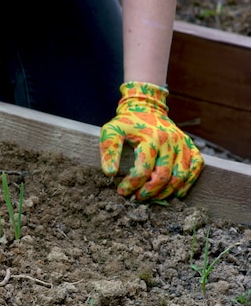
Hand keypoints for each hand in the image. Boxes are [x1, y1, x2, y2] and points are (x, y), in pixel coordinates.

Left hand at [99, 82, 203, 200]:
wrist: (146, 107)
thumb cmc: (127, 123)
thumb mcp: (111, 132)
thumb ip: (109, 151)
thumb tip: (110, 174)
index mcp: (151, 139)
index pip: (143, 171)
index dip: (132, 185)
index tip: (122, 191)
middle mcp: (170, 141)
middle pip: (164, 177)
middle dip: (149, 192)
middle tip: (137, 198)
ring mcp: (182, 144)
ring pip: (180, 177)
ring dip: (166, 192)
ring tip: (152, 197)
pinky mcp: (190, 145)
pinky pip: (196, 167)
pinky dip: (187, 182)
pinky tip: (175, 192)